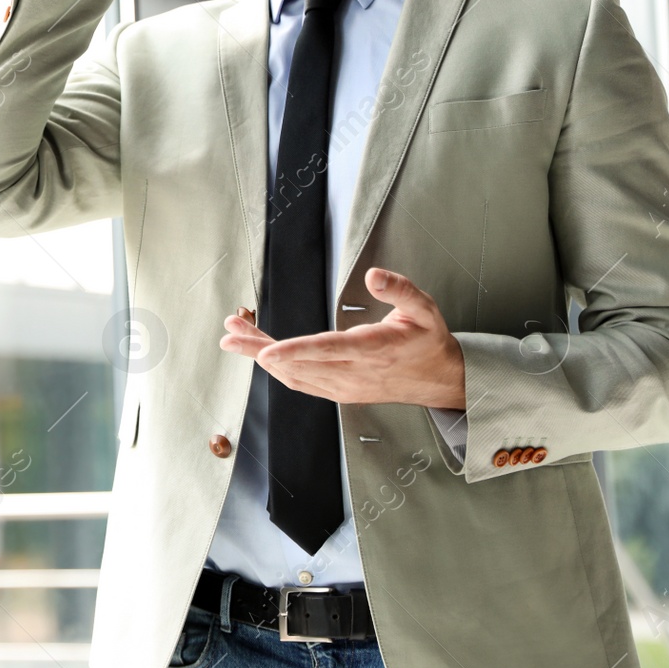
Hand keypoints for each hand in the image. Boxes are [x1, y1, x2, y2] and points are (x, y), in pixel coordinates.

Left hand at [219, 267, 467, 409]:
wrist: (439, 380)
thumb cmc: (427, 341)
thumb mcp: (424, 308)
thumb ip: (400, 290)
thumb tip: (375, 275)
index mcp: (374, 350)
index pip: (328, 351)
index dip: (295, 352)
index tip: (266, 352)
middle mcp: (355, 373)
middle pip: (300, 363)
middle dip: (260, 349)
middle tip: (230, 333)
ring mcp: (345, 386)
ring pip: (295, 375)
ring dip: (261, 356)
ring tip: (235, 335)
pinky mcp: (339, 392)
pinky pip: (302, 384)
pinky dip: (276, 369)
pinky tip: (258, 353)